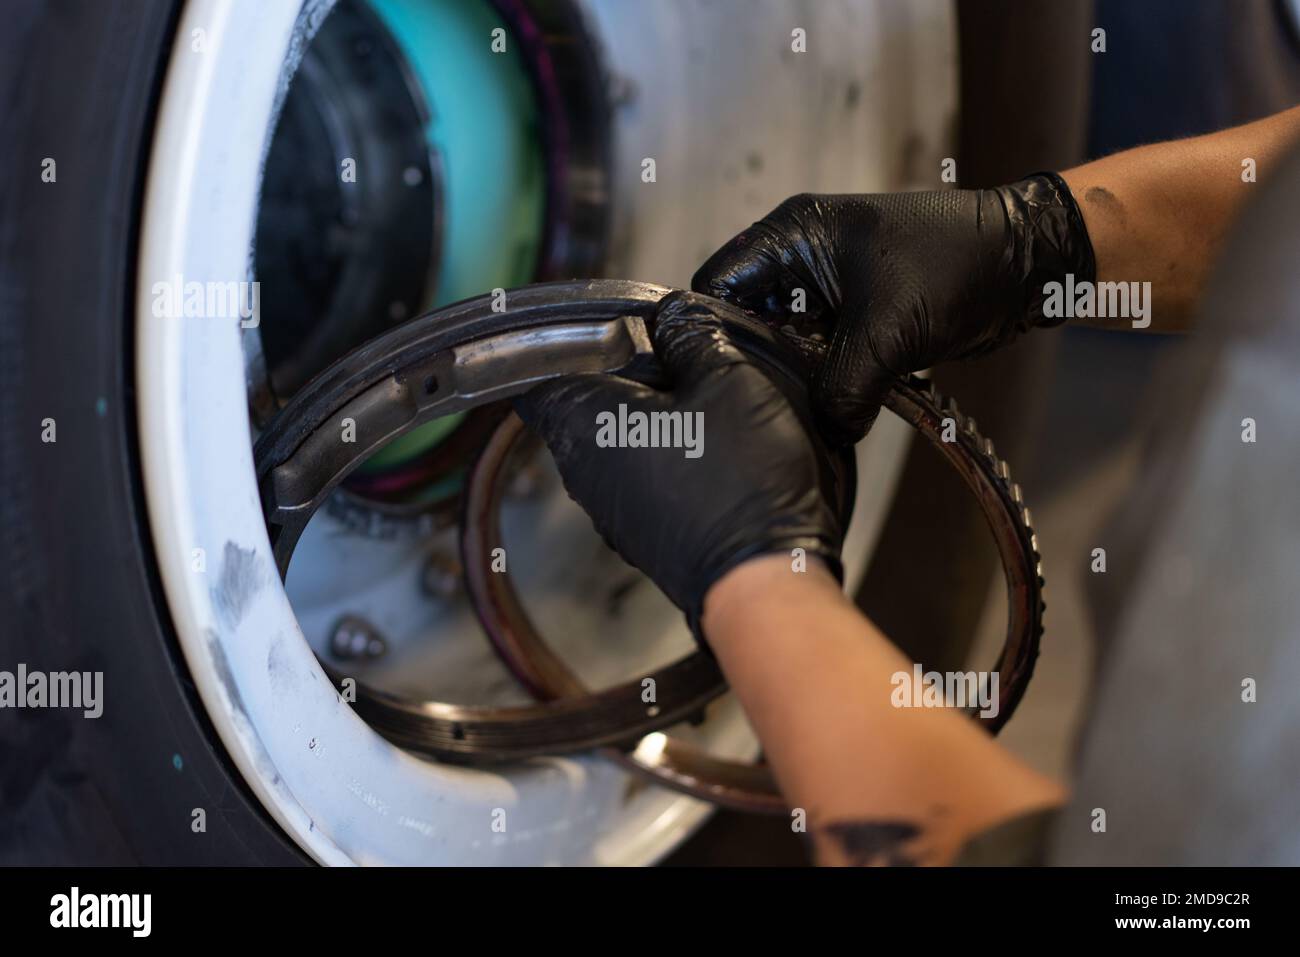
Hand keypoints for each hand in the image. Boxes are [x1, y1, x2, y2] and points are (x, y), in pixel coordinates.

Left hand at [514, 291, 848, 637]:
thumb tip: (675, 317)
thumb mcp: (730, 377)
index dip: (568, 342)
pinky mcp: (643, 535)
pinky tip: (716, 452)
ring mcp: (611, 510)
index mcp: (585, 422)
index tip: (600, 328)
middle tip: (678, 357)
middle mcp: (584, 472)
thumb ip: (694, 336)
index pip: (538, 372)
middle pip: (584, 405)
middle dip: (625, 377)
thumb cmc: (740, 484)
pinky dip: (670, 458)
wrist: (764, 581)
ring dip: (652, 420)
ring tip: (708, 405)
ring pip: (618, 443)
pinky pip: (645, 480)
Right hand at [692, 174, 1094, 442]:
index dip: (711, 330)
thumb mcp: (888, 334)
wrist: (1025, 262)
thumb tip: (823, 433)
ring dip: (793, 373)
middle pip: (746, 315)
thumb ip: (842, 388)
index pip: (718, 283)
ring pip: (783, 339)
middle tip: (759, 404)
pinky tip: (830, 404)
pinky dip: (823, 376)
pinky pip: (818, 350)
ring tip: (797, 409)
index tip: (718, 379)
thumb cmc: (956, 269)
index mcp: (792, 234)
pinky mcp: (853, 313)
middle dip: (754, 359)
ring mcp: (827, 284)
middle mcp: (800, 255)